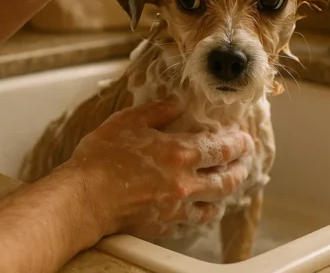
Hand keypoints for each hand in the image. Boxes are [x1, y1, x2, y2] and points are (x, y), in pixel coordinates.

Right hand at [65, 98, 252, 238]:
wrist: (85, 197)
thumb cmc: (102, 157)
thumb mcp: (128, 121)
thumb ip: (157, 111)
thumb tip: (176, 104)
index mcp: (179, 154)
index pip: (221, 148)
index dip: (237, 143)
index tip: (244, 139)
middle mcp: (185, 183)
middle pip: (226, 179)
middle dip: (240, 169)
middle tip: (244, 162)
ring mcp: (176, 207)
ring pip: (214, 204)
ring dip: (225, 194)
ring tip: (227, 186)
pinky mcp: (164, 225)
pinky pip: (192, 221)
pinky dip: (202, 212)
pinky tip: (201, 207)